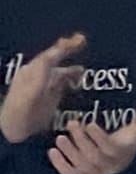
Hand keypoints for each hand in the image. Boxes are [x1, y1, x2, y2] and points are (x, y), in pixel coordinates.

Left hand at [2, 31, 84, 146]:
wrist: (13, 132)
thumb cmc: (18, 115)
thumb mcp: (29, 95)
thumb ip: (41, 76)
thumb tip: (51, 59)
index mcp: (32, 73)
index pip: (49, 56)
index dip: (64, 47)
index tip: (80, 40)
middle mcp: (37, 76)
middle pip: (54, 59)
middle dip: (67, 49)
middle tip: (82, 40)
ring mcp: (43, 87)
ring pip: (59, 70)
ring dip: (71, 65)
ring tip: (85, 63)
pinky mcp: (49, 97)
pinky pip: (61, 82)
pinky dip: (71, 77)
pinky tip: (79, 78)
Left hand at [46, 102, 135, 173]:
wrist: (120, 160)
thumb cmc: (128, 141)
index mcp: (122, 154)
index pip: (110, 149)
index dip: (99, 138)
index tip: (90, 124)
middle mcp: (109, 166)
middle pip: (92, 156)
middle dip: (80, 140)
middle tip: (71, 124)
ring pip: (81, 165)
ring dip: (68, 151)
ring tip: (60, 137)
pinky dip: (60, 165)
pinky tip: (53, 151)